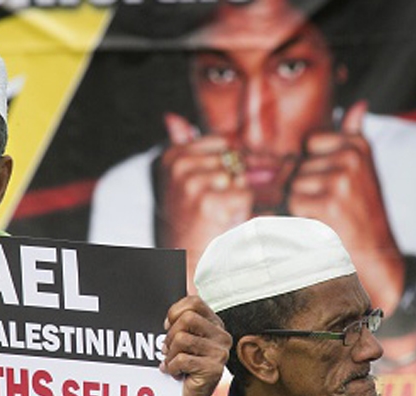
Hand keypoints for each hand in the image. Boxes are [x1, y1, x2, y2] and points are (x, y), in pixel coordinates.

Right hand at [158, 112, 252, 291]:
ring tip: (216, 214)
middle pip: (232, 159)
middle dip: (232, 182)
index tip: (210, 187)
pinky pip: (244, 195)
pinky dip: (240, 211)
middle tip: (212, 205)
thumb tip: (172, 116)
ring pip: (239, 177)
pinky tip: (222, 221)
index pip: (221, 143)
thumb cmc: (187, 219)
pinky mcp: (210, 202)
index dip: (226, 166)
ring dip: (236, 197)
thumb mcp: (179, 178)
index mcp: (172, 155)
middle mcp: (179, 166)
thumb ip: (180, 144)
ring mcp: (194, 183)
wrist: (184, 259)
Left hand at [160, 295, 230, 395]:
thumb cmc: (183, 367)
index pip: (194, 302)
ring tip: (173, 363)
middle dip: (170, 335)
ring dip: (170, 354)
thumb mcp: (181, 339)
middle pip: (187, 318)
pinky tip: (176, 373)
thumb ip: (181, 320)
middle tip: (169, 350)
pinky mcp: (214, 369)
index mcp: (214, 324)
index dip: (175, 312)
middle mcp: (221, 336)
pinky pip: (182, 359)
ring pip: (181, 339)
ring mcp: (220, 353)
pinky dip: (172, 367)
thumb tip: (179, 299)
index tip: (169, 327)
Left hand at [286, 101, 404, 312]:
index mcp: (358, 144)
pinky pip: (294, 202)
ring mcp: (341, 177)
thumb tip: (358, 104)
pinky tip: (324, 224)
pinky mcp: (329, 201)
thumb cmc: (364, 211)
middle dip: (306, 187)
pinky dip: (302, 217)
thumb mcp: (363, 168)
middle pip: (299, 165)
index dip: (313, 167)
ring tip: (329, 215)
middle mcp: (351, 156)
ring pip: (294, 184)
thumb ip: (354, 135)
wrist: (377, 253)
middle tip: (333, 205)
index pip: (309, 143)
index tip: (334, 185)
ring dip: (303, 203)